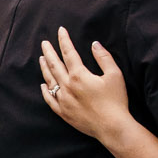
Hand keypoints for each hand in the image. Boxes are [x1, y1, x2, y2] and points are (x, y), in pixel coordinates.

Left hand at [38, 27, 132, 143]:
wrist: (112, 127)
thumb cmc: (116, 101)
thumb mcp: (115, 75)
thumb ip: (104, 58)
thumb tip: (94, 44)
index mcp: (79, 75)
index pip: (68, 53)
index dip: (64, 40)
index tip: (60, 30)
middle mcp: (67, 86)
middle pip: (54, 65)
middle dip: (49, 51)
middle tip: (44, 43)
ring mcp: (63, 100)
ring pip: (49, 80)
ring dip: (44, 67)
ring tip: (41, 58)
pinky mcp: (63, 112)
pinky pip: (49, 99)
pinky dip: (45, 90)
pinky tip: (43, 84)